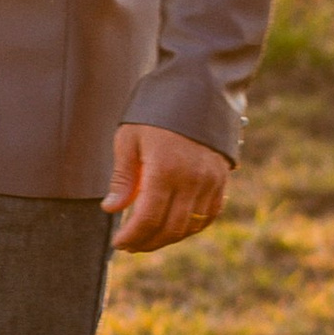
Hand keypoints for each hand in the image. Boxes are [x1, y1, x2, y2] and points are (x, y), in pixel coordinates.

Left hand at [107, 121, 230, 254]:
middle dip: (147, 242)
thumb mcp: (129, 138)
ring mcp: (210, 181)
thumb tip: (111, 208)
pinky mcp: (221, 180)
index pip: (148, 219)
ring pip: (190, 226)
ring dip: (167, 238)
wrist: (197, 89)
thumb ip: (123, 177)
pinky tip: (174, 227)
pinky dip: (191, 227)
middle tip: (130, 244)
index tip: (119, 242)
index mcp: (165, 169)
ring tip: (148, 238)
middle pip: (170, 228)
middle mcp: (191, 179)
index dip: (132, 236)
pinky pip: (209, 215)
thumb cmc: (156, 112)